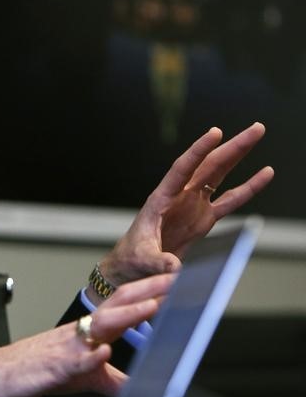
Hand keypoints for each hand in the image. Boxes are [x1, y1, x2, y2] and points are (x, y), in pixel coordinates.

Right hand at [0, 274, 173, 396]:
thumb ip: (111, 376)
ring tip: (151, 307)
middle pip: (116, 305)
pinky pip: (72, 362)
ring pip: (98, 327)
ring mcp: (64, 348)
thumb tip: (142, 383)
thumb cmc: (36, 369)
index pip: (123, 306)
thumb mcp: (83, 375)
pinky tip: (104, 353)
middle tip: (175, 279)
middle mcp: (78, 333)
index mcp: (88, 331)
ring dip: (125, 316)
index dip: (150, 293)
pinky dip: (88, 357)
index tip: (176, 283)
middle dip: (146, 291)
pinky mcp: (50, 368)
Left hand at [98, 122, 273, 293]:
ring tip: (257, 136)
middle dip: (231, 147)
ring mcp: (193, 204)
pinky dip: (247, 187)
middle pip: (208, 166)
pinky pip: (230, 200)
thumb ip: (158, 261)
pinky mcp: (204, 218)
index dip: (198, 151)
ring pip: (219, 175)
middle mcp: (179, 196)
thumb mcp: (143, 258)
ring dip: (238, 156)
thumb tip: (174, 267)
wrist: (135, 266)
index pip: (182, 169)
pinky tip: (264, 174)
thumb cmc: (133, 257)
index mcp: (161, 199)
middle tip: (255, 129)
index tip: (216, 132)